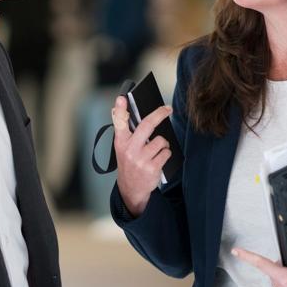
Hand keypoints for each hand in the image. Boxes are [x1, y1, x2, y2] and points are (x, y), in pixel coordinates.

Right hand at [112, 97, 172, 216]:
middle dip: (159, 114)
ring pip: (161, 141)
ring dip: (163, 144)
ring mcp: (141, 159)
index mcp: (120, 142)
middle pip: (147, 125)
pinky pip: (166, 153)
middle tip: (167, 109)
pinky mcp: (152, 168)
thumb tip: (121, 109)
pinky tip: (159, 159)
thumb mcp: (122, 148)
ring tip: (156, 150)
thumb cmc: (129, 163)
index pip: (119, 123)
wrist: (131, 189)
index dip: (120, 109)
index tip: (122, 98)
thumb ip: (124, 131)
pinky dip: (166, 154)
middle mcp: (129, 149)